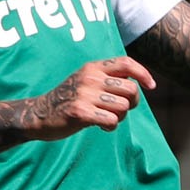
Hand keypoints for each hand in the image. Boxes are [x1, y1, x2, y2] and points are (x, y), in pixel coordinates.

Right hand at [28, 56, 156, 139]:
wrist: (39, 115)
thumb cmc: (69, 99)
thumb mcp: (86, 81)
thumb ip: (108, 79)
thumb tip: (138, 82)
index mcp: (93, 67)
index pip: (126, 63)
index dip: (144, 73)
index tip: (151, 86)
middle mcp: (90, 77)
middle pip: (131, 89)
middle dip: (132, 103)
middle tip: (121, 110)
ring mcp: (84, 94)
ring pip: (123, 107)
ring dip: (120, 117)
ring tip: (108, 119)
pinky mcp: (80, 112)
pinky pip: (112, 121)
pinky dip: (111, 127)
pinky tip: (101, 127)